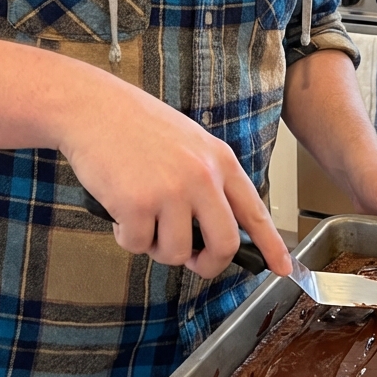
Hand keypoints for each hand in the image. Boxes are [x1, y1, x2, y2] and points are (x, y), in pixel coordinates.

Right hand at [57, 74, 291, 279]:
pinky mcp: (138, 205)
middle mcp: (202, 177)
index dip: (271, 245)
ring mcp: (171, 192)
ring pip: (177, 253)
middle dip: (208, 264)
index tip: (283, 268)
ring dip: (156, 247)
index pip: (254, 211)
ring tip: (142, 218)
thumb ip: (207, 180)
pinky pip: (138, 246)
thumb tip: (212, 228)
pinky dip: (126, 237)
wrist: (94, 107)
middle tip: (192, 260)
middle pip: (224, 245)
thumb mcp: (189, 142)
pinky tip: (120, 211)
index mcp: (219, 161)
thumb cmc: (136, 125)